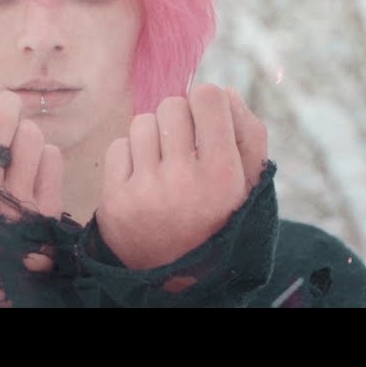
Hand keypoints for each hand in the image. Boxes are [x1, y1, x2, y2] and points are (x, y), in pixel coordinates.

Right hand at [0, 75, 63, 303]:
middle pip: (0, 120)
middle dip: (3, 102)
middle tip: (1, 105)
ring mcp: (13, 207)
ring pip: (30, 136)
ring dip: (23, 129)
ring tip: (13, 142)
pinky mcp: (43, 217)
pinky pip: (53, 159)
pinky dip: (44, 153)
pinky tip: (29, 164)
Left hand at [95, 84, 268, 271]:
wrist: (177, 275)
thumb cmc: (219, 219)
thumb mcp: (250, 184)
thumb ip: (249, 135)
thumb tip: (225, 92)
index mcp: (224, 174)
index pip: (207, 96)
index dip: (207, 103)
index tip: (207, 122)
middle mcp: (184, 181)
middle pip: (171, 104)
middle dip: (179, 120)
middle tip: (184, 148)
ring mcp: (146, 191)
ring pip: (142, 123)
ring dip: (153, 137)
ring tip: (164, 164)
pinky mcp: (115, 201)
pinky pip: (118, 147)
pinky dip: (130, 157)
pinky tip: (143, 180)